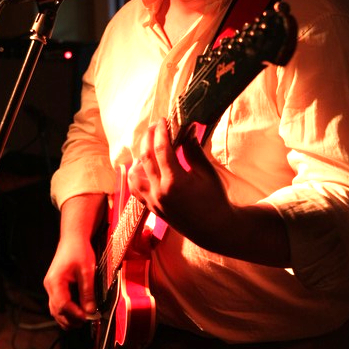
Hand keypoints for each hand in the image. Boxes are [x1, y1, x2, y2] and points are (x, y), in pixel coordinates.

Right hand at [43, 235, 96, 328]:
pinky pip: (58, 303)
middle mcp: (49, 286)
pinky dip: (67, 310)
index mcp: (55, 282)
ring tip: (83, 319)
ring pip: (56, 310)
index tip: (88, 318)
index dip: (74, 314)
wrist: (73, 238)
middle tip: (87, 321)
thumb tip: (91, 311)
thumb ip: (88, 292)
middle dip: (71, 319)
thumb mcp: (87, 271)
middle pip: (56, 311)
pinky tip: (78, 311)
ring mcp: (51, 287)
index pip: (62, 305)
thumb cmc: (80, 251)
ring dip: (68, 317)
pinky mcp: (55, 286)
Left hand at [128, 118, 290, 265]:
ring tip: (149, 145)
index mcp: (174, 182)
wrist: (214, 229)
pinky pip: (135, 189)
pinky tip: (144, 166)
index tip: (163, 120)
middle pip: (145, 157)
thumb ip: (193, 150)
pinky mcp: (151, 208)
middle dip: (148, 137)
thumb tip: (187, 129)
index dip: (161, 131)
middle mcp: (159, 192)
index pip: (161, 149)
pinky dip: (136, 175)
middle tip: (155, 126)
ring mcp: (153, 201)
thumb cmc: (214, 199)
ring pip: (134, 173)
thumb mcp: (207, 173)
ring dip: (139, 156)